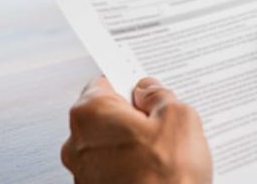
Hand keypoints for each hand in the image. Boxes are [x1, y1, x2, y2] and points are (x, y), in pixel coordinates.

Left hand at [62, 76, 211, 183]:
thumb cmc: (165, 178)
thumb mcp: (178, 118)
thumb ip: (160, 95)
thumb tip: (150, 91)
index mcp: (90, 114)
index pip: (106, 81)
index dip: (131, 83)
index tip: (147, 88)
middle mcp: (77, 143)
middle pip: (107, 114)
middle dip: (134, 115)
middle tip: (163, 122)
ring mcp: (83, 172)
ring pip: (111, 144)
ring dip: (134, 144)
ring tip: (165, 153)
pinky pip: (114, 168)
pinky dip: (132, 167)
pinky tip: (157, 172)